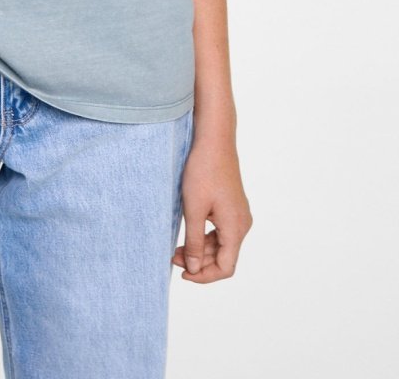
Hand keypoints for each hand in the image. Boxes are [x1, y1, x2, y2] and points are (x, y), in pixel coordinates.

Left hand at [171, 134, 252, 282]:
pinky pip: (221, 231)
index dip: (204, 276)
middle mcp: (242, 224)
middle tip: (173, 257)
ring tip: (177, 248)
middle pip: (224, 257)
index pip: (225, 268)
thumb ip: (194, 242)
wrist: (214, 140)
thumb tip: (194, 269)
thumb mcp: (193, 209)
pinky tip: (189, 232)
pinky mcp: (232, 206)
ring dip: (201, 250)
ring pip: (222, 244)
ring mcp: (239, 214)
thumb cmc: (203, 171)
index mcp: (236, 228)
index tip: (183, 273)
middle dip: (199, 262)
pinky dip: (205, 237)